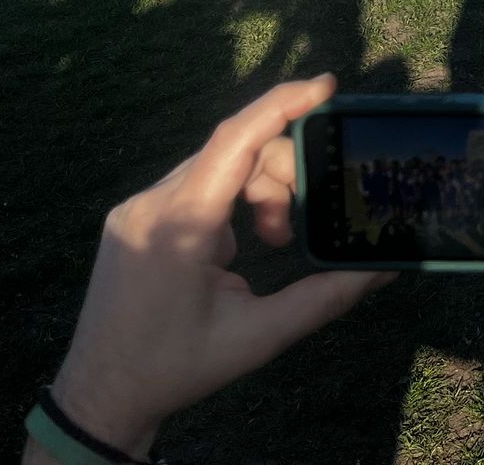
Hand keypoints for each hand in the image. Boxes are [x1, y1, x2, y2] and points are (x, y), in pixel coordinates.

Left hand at [43, 76, 388, 457]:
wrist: (99, 397)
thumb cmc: (177, 368)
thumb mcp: (260, 336)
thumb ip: (326, 296)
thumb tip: (384, 268)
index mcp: (178, 225)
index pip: (235, 140)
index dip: (282, 104)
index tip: (326, 84)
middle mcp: (150, 204)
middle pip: (234, 153)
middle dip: (280, 177)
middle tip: (293, 232)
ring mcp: (135, 209)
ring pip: (215, 168)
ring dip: (256, 193)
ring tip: (271, 243)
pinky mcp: (132, 219)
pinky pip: (193, 185)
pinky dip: (230, 201)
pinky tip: (236, 247)